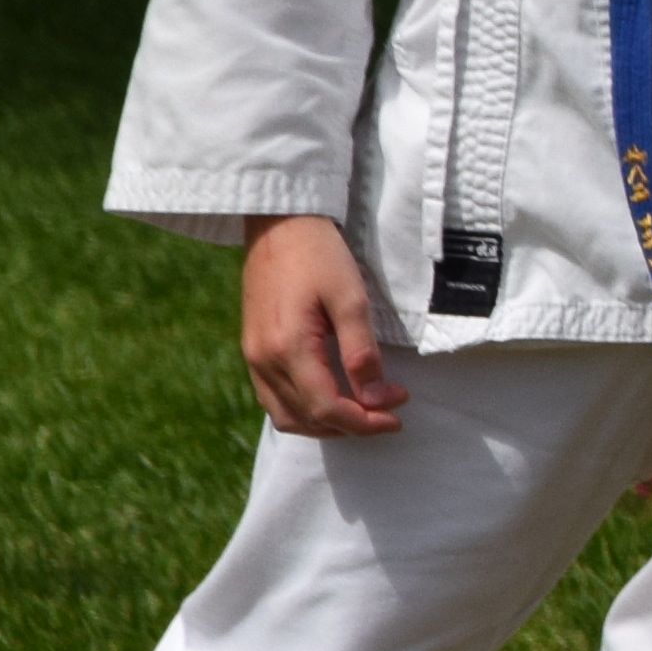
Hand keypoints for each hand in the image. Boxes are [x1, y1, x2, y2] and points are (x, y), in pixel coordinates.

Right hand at [238, 216, 405, 436]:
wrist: (279, 224)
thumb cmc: (319, 255)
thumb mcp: (351, 299)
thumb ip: (362, 352)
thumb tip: (378, 398)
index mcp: (288, 348)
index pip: (326, 408)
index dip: (365, 422)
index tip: (398, 416)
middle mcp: (263, 360)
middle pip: (306, 418)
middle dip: (351, 426)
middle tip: (389, 413)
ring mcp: (253, 357)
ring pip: (286, 415)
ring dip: (326, 423)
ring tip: (365, 411)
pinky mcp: (253, 350)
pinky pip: (274, 398)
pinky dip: (305, 409)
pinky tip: (333, 397)